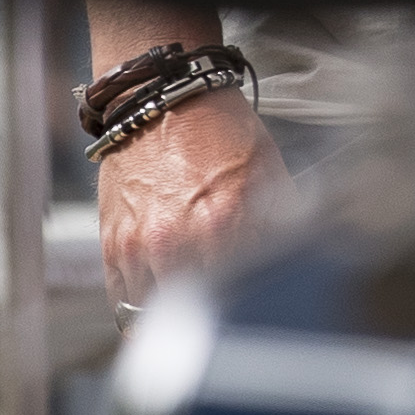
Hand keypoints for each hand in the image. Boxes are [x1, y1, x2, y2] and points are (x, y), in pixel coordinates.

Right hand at [92, 84, 275, 305]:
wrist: (164, 99)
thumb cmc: (220, 132)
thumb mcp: (269, 171)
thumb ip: (285, 221)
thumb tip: (302, 258)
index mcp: (225, 223)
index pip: (244, 293)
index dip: (256, 305)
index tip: (261, 309)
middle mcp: (177, 240)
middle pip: (198, 312)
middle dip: (217, 314)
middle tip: (228, 312)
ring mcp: (140, 245)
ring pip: (155, 314)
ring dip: (175, 315)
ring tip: (191, 308)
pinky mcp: (112, 244)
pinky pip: (122, 299)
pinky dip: (141, 306)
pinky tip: (159, 299)